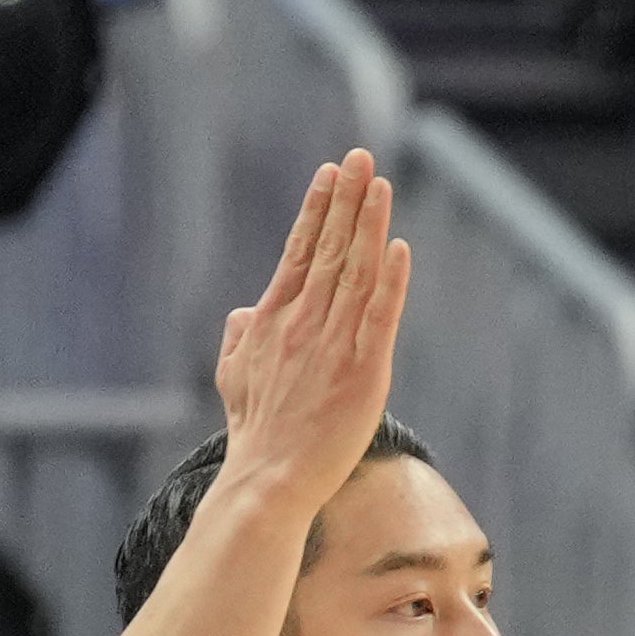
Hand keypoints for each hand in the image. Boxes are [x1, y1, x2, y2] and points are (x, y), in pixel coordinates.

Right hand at [213, 149, 412, 506]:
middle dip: (346, 200)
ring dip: (369, 224)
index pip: (301, 251)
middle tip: (361, 157)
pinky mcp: (363, 371)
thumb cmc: (254, 433)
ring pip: (355, 272)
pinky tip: (400, 247)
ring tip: (380, 184)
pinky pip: (380, 316)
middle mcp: (302, 322)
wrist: (268, 478)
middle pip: (330, 248)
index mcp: (273, 319)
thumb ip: (242, 337)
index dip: (318, 209)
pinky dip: (391, 280)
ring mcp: (333, 344)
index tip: (331, 174)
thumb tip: (245, 309)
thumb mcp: (234, 375)